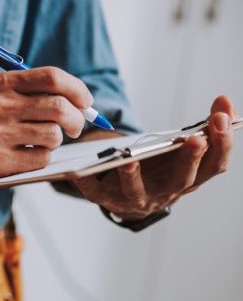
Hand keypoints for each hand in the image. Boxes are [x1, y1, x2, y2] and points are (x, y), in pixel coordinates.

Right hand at [0, 67, 92, 184]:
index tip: (86, 101)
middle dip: (78, 119)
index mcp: (1, 83)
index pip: (53, 78)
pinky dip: (42, 157)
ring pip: (53, 135)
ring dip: (56, 140)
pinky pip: (41, 158)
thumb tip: (75, 101)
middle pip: (60, 107)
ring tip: (42, 141)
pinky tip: (27, 154)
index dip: (78, 90)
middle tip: (76, 126)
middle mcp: (0, 106)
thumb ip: (27, 92)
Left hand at [72, 96, 234, 219]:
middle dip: (191, 159)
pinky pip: (94, 193)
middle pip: (182, 180)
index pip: (214, 166)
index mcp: (188, 178)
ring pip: (137, 192)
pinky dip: (85, 183)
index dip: (221, 144)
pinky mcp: (107, 199)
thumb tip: (225, 102)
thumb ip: (204, 127)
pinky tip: (76, 172)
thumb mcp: (181, 149)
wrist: (127, 197)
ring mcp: (136, 199)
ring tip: (129, 160)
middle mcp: (165, 193)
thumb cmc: (158, 168)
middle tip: (196, 139)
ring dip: (134, 177)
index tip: (223, 118)